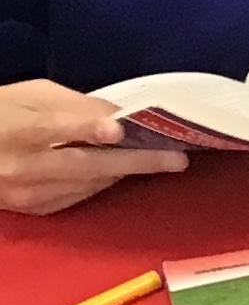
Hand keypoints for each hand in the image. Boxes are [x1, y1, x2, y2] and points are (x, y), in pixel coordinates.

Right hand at [0, 79, 190, 215]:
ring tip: (161, 160)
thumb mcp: (28, 95)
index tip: (119, 130)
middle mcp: (21, 165)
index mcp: (16, 129)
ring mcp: (26, 192)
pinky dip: (101, 183)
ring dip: (125, 172)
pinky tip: (120, 171)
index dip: (89, 129)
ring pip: (88, 184)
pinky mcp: (32, 209)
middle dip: (135, 161)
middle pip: (84, 165)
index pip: (55, 129)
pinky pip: (78, 197)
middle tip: (176, 159)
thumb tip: (116, 114)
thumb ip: (72, 104)